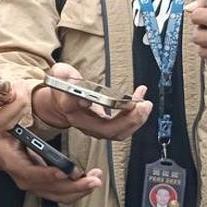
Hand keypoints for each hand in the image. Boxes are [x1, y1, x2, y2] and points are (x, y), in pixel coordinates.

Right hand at [0, 133, 103, 202]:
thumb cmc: (5, 140)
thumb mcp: (8, 131)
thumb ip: (20, 130)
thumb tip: (29, 119)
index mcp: (14, 165)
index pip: (32, 174)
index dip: (49, 175)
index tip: (65, 173)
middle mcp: (25, 181)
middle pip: (52, 189)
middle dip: (76, 186)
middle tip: (94, 179)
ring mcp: (34, 187)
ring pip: (60, 196)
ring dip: (81, 190)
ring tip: (96, 179)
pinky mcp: (43, 189)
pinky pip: (62, 195)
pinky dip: (77, 191)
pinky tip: (88, 182)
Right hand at [31, 63, 151, 139]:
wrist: (62, 103)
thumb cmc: (64, 89)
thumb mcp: (60, 74)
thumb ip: (62, 74)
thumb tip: (69, 78)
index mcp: (69, 107)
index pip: (75, 107)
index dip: (84, 102)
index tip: (94, 98)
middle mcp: (83, 122)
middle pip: (106, 129)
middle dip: (127, 119)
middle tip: (140, 105)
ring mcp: (95, 128)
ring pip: (118, 132)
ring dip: (136, 120)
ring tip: (145, 104)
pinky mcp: (105, 128)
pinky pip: (123, 128)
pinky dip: (135, 118)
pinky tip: (142, 103)